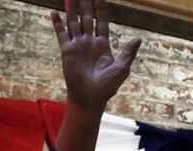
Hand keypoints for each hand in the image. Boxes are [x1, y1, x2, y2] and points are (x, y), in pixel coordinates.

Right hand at [51, 0, 140, 114]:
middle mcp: (89, 42)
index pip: (101, 21)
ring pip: (74, 22)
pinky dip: (57, 23)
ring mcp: (77, 46)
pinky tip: (54, 12)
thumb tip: (138, 39)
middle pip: (87, 17)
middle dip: (86, 3)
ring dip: (71, 9)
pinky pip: (61, 34)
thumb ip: (128, 53)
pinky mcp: (67, 51)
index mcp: (103, 44)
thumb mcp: (121, 69)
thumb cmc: (107, 86)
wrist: (90, 98)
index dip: (101, 7)